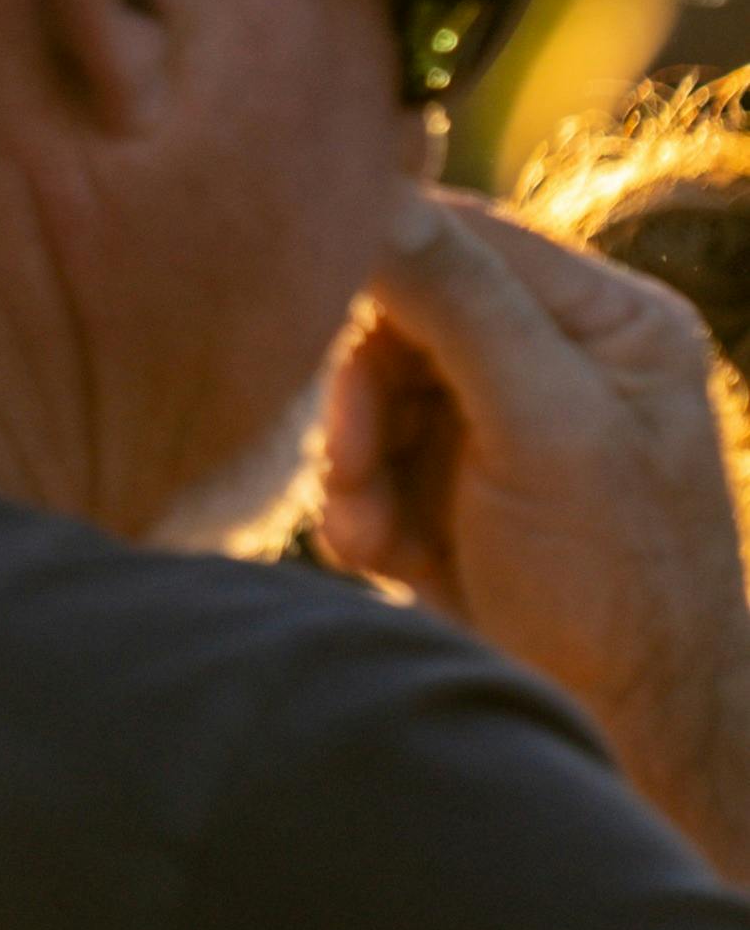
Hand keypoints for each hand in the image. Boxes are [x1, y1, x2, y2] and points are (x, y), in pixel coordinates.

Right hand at [319, 194, 749, 880]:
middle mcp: (561, 361)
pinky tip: (382, 555)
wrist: (622, 739)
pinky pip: (367, 458)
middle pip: (402, 315)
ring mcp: (504, 427)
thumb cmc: (618, 587)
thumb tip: (373, 190)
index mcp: (614, 323)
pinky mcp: (455, 488)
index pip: (468, 236)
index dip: (383, 264)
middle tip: (356, 462)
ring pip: (369, 390)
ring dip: (351, 460)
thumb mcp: (544, 428)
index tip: (307, 296)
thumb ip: (462, 304)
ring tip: (372, 529)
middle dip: (363, 393)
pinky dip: (357, 503)